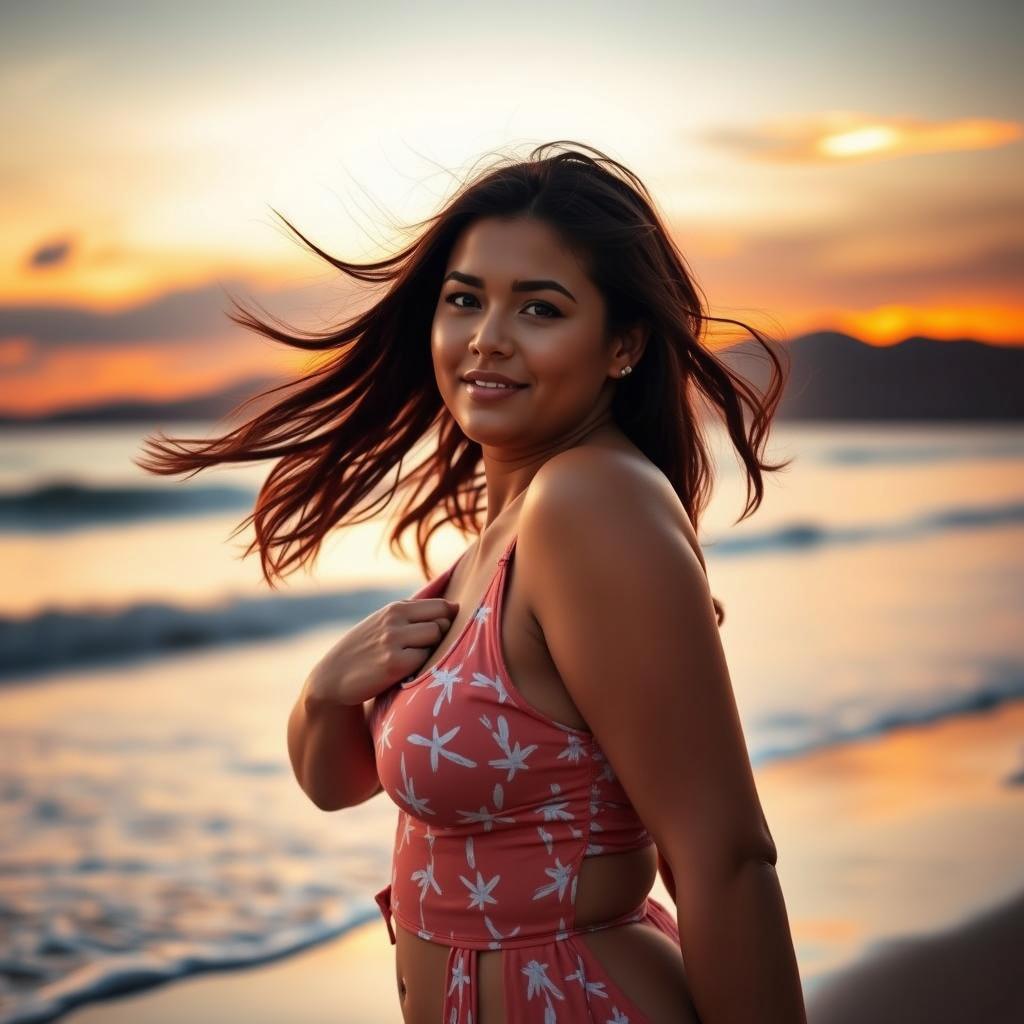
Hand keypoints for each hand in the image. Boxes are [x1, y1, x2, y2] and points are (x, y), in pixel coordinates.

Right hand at [308, 596, 460, 706]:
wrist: (333, 678)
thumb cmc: (366, 651)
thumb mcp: (383, 623)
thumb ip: (413, 614)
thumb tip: (455, 607)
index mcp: (395, 608)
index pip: (441, 606)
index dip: (447, 622)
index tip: (441, 635)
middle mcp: (394, 619)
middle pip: (443, 621)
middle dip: (441, 636)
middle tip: (424, 651)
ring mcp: (393, 640)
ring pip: (436, 637)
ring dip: (431, 650)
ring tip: (413, 660)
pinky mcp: (394, 663)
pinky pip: (426, 660)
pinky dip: (421, 667)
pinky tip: (405, 672)